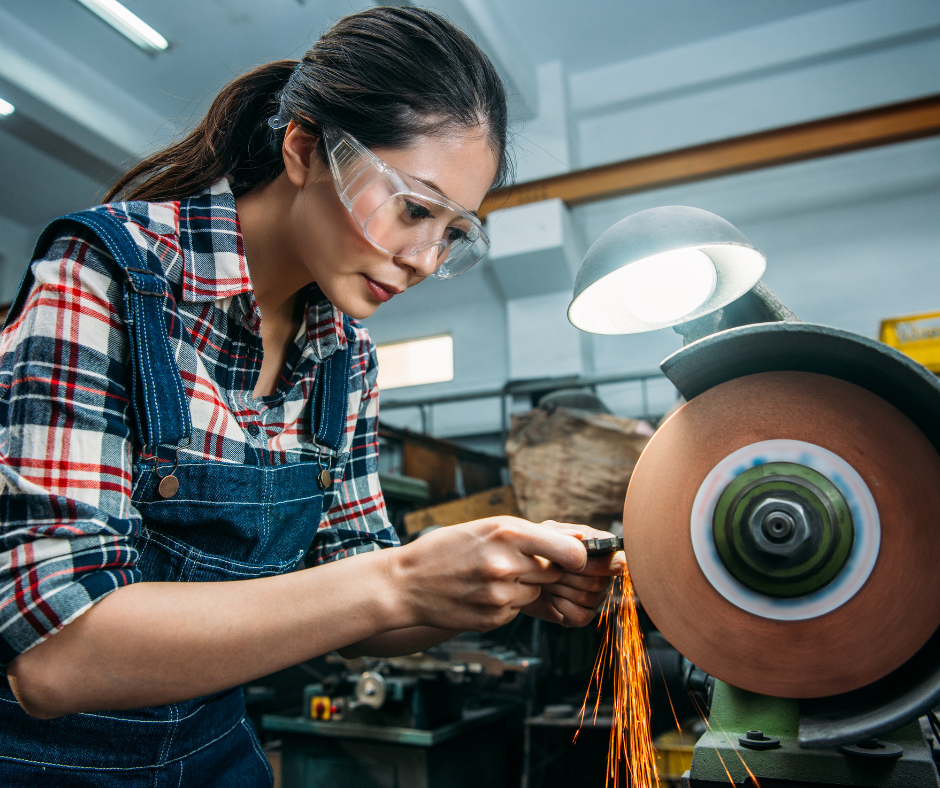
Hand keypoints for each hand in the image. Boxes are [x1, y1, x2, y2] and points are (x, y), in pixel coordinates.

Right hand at [385, 516, 586, 632]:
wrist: (405, 583)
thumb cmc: (447, 548)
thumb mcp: (487, 527)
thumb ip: (532, 534)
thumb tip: (580, 539)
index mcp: (508, 534)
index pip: (572, 553)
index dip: (576, 557)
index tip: (571, 558)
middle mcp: (507, 565)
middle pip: (554, 573)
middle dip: (542, 569)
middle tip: (514, 563)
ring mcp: (500, 596)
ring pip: (535, 594)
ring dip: (522, 587)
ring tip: (489, 577)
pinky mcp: (494, 619)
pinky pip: (517, 611)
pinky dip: (506, 604)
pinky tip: (480, 594)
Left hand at [520, 522, 624, 627]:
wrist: (518, 574)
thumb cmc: (534, 550)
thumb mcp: (543, 534)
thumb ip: (563, 534)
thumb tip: (583, 537)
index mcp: (599, 550)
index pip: (618, 559)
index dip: (602, 561)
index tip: (579, 558)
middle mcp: (603, 574)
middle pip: (601, 581)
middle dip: (569, 574)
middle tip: (551, 567)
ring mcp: (595, 596)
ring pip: (590, 597)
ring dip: (561, 588)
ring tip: (548, 579)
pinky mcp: (582, 615)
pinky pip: (581, 616)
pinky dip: (562, 606)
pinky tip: (552, 597)